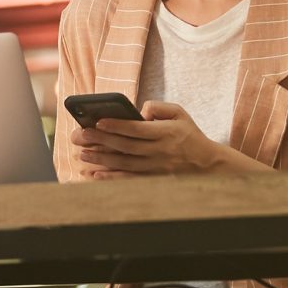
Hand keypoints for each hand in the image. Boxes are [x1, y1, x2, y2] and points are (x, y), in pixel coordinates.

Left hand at [71, 100, 222, 178]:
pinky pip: (129, 179)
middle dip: (102, 141)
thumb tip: (138, 112)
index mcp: (166, 133)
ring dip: (101, 160)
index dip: (117, 125)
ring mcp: (156, 167)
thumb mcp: (180, 112)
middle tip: (81, 136)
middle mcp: (160, 151)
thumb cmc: (189, 133)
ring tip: (82, 154)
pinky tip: (96, 174)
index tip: (98, 121)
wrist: (206, 163)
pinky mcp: (153, 179)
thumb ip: (158, 107)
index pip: (137, 129)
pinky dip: (112, 178)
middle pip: (126, 146)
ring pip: (124, 164)